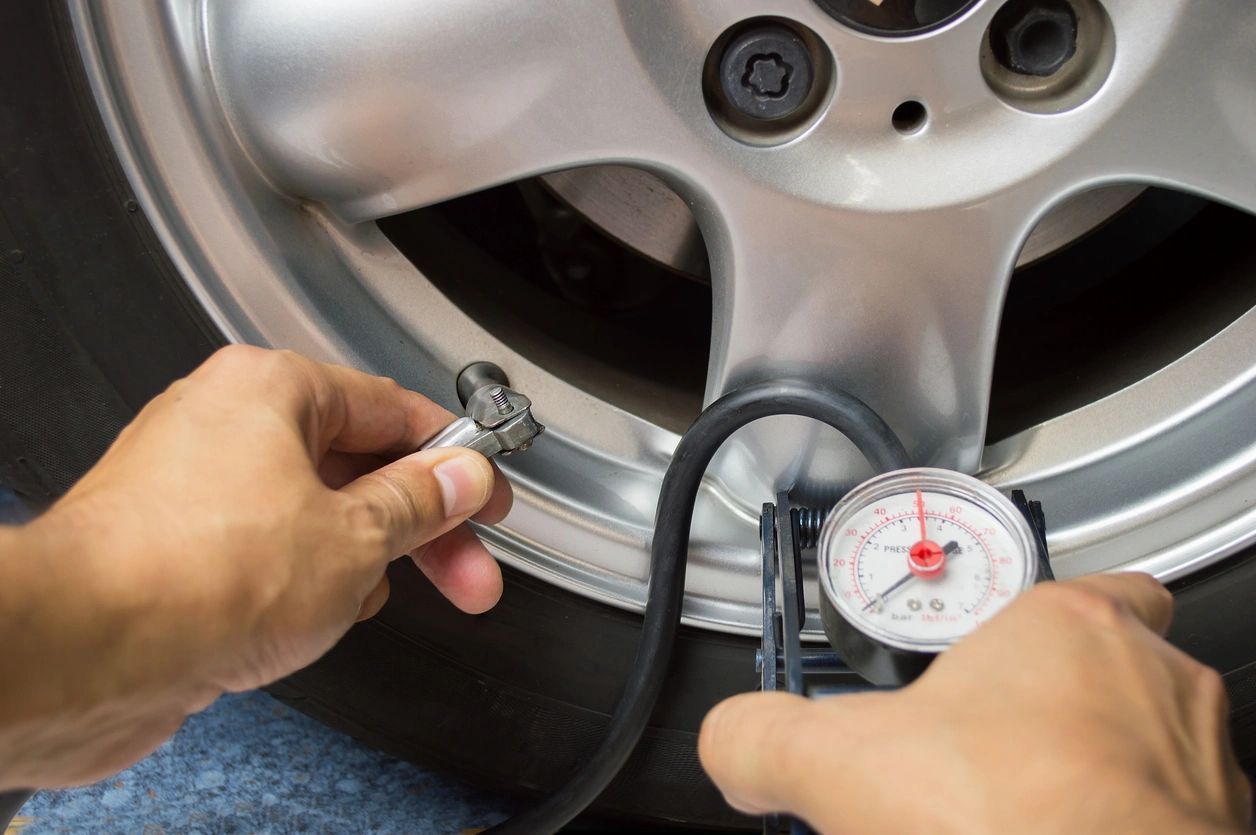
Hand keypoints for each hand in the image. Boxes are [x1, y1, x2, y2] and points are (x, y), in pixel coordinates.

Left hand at [0, 346, 510, 787]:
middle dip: (420, 528)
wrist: (82, 652)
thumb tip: (458, 478)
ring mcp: (194, 487)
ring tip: (363, 600)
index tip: (486, 494)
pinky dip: (302, 584)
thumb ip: (419, 503)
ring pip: (312, 515)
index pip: (392, 409)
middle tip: (465, 569)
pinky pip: (267, 553)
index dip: (455, 458)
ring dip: (357, 561)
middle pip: (356, 466)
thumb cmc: (192, 575)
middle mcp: (226, 424)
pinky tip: (310, 621)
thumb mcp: (355, 539)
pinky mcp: (174, 546)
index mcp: (271, 389)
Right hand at [700, 574, 1251, 832]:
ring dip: (1102, 774)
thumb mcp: (839, 763)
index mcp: (1068, 630)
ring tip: (1031, 810)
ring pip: (1154, 749)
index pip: (1097, 587)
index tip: (1005, 654)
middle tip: (999, 755)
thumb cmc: (1019, 819)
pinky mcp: (1225, 832)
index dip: (1050, 622)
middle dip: (1063, 711)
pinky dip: (1130, 826)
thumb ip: (766, 739)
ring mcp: (1203, 762)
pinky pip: (1179, 816)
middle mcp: (1155, 683)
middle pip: (1117, 673)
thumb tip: (732, 745)